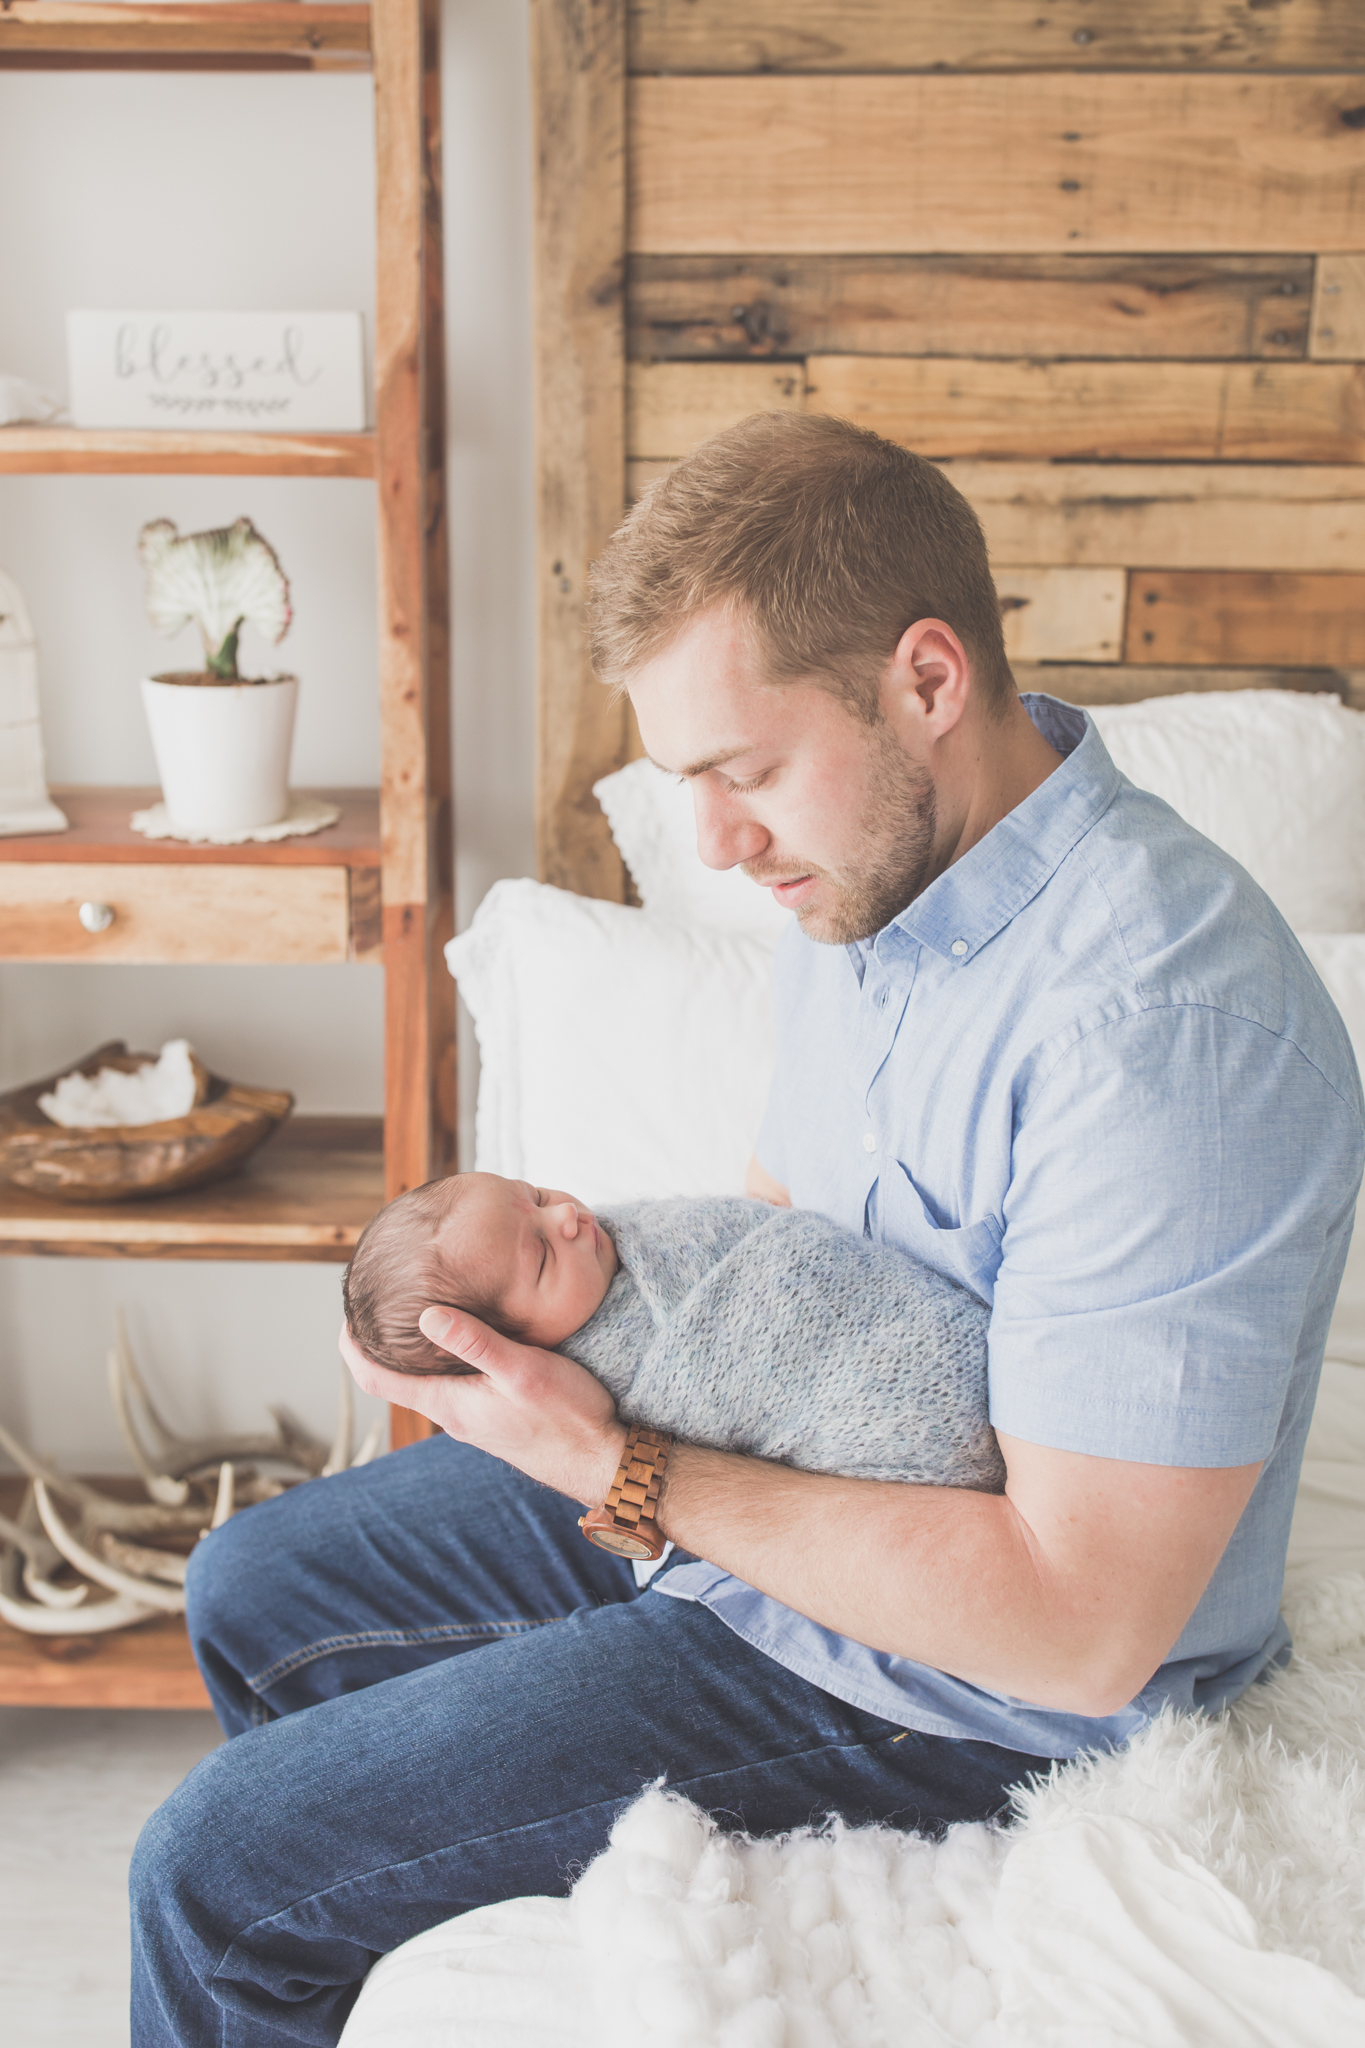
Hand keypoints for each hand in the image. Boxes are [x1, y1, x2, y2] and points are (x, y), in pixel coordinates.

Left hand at [338, 1313, 626, 1505]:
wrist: (605, 1461)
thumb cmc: (569, 1418)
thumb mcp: (524, 1371)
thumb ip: (477, 1342)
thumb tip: (425, 1315)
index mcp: (450, 1404)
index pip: (377, 1378)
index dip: (351, 1347)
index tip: (343, 1314)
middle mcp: (455, 1413)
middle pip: (397, 1377)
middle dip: (379, 1341)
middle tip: (374, 1300)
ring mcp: (475, 1417)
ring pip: (428, 1379)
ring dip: (413, 1349)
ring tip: (412, 1308)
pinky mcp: (496, 1414)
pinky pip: (456, 1382)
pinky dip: (445, 1356)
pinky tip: (463, 1334)